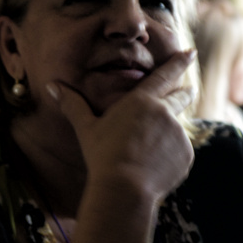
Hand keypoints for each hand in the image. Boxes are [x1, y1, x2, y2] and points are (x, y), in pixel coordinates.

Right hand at [48, 49, 195, 204]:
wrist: (124, 189)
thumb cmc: (102, 155)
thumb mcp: (86, 129)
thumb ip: (72, 105)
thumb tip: (52, 85)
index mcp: (142, 101)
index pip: (165, 75)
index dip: (179, 62)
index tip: (190, 53)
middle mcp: (165, 112)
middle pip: (180, 97)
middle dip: (184, 92)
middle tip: (190, 89)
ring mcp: (178, 134)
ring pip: (175, 130)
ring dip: (167, 134)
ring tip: (148, 152)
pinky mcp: (185, 155)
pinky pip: (179, 152)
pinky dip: (169, 156)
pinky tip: (153, 168)